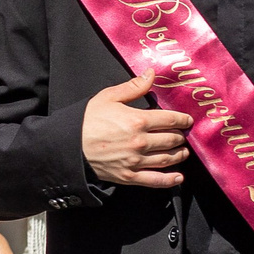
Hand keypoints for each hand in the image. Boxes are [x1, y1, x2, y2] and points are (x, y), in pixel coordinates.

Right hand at [82, 72, 191, 188]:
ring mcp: (136, 161)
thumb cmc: (86, 120)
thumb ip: (133, 86)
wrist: (67, 146)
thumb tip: (152, 74)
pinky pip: (155, 180)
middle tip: (182, 135)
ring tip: (182, 151)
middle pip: (173, 139)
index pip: (171, 120)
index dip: (183, 119)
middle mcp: (141, 142)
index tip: (187, 120)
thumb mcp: (107, 97)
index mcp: (138, 120)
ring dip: (180, 155)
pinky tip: (179, 177)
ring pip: (168, 159)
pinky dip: (170, 180)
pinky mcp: (129, 176)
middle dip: (181, 137)